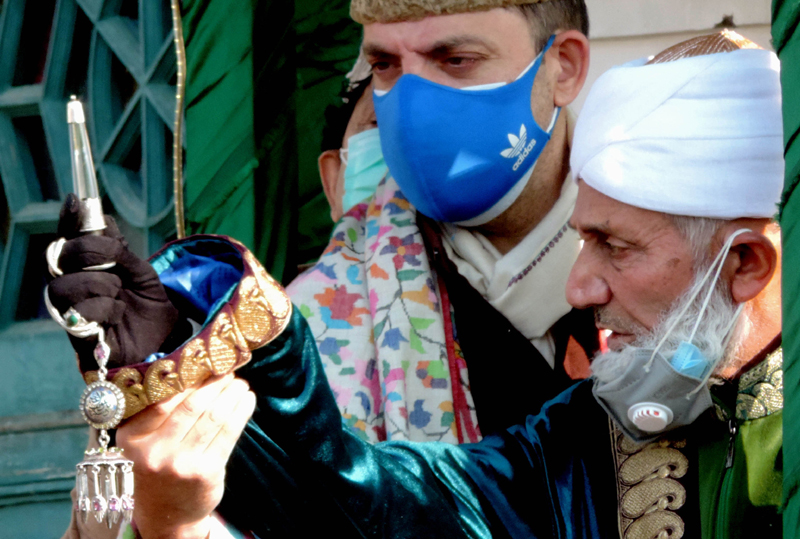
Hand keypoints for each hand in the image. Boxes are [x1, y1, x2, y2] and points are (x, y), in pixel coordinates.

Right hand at [46, 194, 178, 370]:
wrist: (165, 340)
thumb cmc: (150, 305)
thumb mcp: (141, 271)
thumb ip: (118, 248)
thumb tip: (97, 214)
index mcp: (88, 267)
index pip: (68, 238)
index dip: (68, 219)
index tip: (77, 200)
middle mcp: (74, 285)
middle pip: (57, 257)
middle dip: (88, 250)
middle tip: (116, 259)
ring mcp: (72, 309)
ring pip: (61, 286)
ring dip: (97, 284)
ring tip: (118, 293)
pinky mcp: (78, 334)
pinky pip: (76, 313)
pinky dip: (102, 309)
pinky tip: (116, 315)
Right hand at [116, 375, 255, 538]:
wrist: (166, 512)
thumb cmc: (158, 465)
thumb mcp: (144, 441)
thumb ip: (157, 411)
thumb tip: (191, 369)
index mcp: (132, 437)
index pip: (163, 400)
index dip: (188, 379)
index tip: (205, 365)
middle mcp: (154, 451)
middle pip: (192, 406)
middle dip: (215, 384)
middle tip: (229, 372)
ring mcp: (180, 463)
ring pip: (213, 417)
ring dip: (232, 396)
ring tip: (241, 385)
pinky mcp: (205, 472)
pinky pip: (228, 434)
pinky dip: (241, 413)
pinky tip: (247, 401)